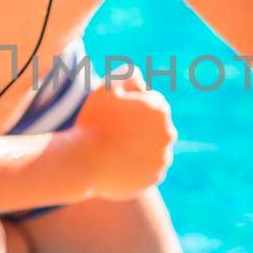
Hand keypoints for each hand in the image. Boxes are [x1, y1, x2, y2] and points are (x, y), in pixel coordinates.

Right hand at [72, 65, 176, 198]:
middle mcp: (168, 134)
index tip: (115, 114)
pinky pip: (148, 168)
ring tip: (116, 148)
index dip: (132, 106)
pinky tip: (119, 163)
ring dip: (140, 146)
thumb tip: (141, 78)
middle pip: (155, 126)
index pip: (152, 102)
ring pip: (153, 148)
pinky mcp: (155, 177)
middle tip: (115, 131)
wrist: (84, 162)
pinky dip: (138, 166)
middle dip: (141, 126)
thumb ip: (126, 75)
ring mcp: (162, 158)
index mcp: (160, 110)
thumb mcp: (106, 88)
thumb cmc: (92, 122)